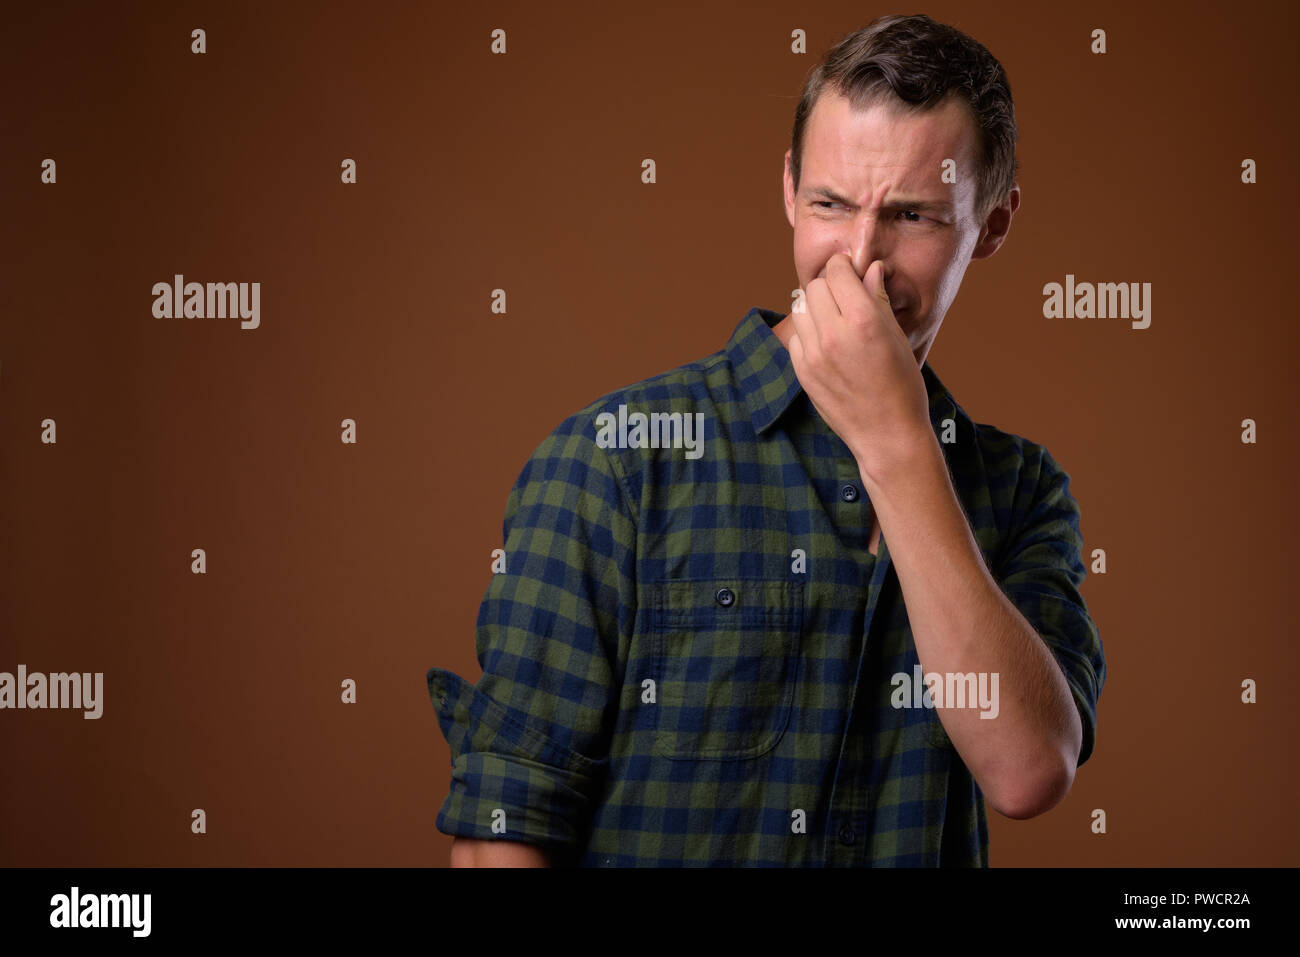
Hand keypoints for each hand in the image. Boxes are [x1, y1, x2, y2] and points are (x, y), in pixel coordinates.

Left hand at [786, 253, 932, 478]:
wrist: (887, 434)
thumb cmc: (902, 385)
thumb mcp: (897, 336)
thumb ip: (878, 299)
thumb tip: (870, 268)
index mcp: (863, 320)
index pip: (837, 272)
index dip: (842, 266)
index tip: (848, 270)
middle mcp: (834, 334)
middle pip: (815, 286)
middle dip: (829, 285)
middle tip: (843, 295)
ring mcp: (814, 355)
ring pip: (800, 308)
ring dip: (815, 306)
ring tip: (833, 318)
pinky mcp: (803, 372)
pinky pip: (795, 336)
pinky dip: (807, 332)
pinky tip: (826, 342)